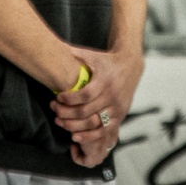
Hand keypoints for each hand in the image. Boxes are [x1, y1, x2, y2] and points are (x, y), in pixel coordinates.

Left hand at [53, 44, 141, 164]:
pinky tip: (75, 137)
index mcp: (105, 80)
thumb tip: (54, 47)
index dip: (69, 99)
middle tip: (54, 110)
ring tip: (60, 123)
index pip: (85, 95)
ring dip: (74, 126)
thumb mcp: (92, 55)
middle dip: (66, 113)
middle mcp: (112, 96)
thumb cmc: (106, 60)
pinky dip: (89, 136)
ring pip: (93, 124)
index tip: (57, 97)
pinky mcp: (120, 116)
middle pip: (86, 111)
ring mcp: (117, 108)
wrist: (131, 65)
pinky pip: (103, 131)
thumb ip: (74, 53)